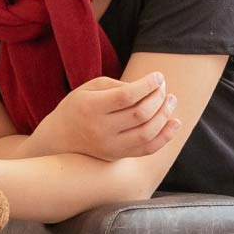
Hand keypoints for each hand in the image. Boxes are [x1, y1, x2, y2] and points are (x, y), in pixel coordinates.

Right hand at [31, 73, 179, 159]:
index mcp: (90, 108)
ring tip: (171, 101)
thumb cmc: (78, 107)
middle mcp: (99, 130)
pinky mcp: (116, 156)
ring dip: (165, 115)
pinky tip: (174, 123)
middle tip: (163, 88)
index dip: (148, 85)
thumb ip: (118, 86)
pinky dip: (165, 137)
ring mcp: (108, 146)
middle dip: (158, 97)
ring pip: (147, 132)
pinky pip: (147, 150)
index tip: (158, 76)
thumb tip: (149, 89)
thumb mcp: (89, 89)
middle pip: (140, 114)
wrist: (58, 139)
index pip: (127, 96)